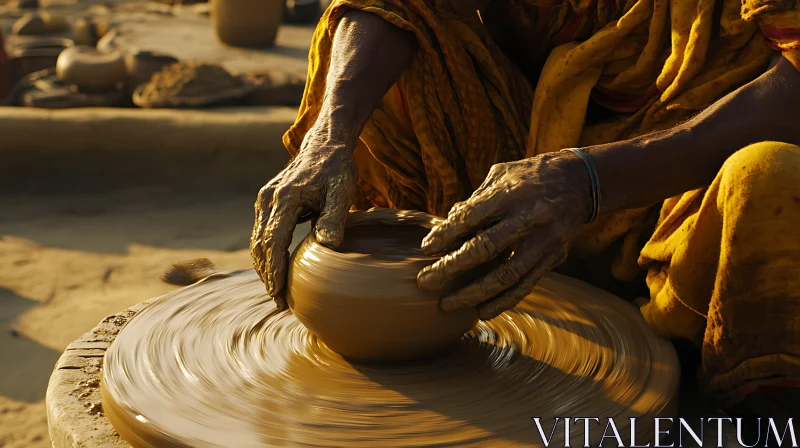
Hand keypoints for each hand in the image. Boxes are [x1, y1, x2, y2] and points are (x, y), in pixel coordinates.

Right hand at [251, 135, 357, 309]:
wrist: (324, 145)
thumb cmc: (336, 170)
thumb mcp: (342, 192)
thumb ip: (335, 218)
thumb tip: (328, 246)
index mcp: (285, 198)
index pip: (274, 241)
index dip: (274, 270)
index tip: (277, 293)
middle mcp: (268, 199)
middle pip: (261, 245)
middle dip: (267, 275)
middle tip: (279, 302)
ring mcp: (264, 200)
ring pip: (257, 241)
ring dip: (264, 268)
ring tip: (276, 293)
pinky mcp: (267, 203)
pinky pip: (261, 234)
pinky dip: (266, 255)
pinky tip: (274, 271)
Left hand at [417, 152, 591, 319]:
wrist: (581, 181)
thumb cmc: (530, 177)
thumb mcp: (501, 175)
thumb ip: (475, 201)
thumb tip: (447, 223)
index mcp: (511, 193)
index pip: (470, 218)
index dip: (445, 235)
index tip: (426, 249)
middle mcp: (529, 218)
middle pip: (484, 249)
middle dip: (450, 268)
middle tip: (425, 281)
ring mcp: (544, 241)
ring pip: (505, 275)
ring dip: (472, 294)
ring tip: (446, 304)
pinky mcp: (554, 258)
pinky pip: (525, 286)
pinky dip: (502, 302)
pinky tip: (480, 311)